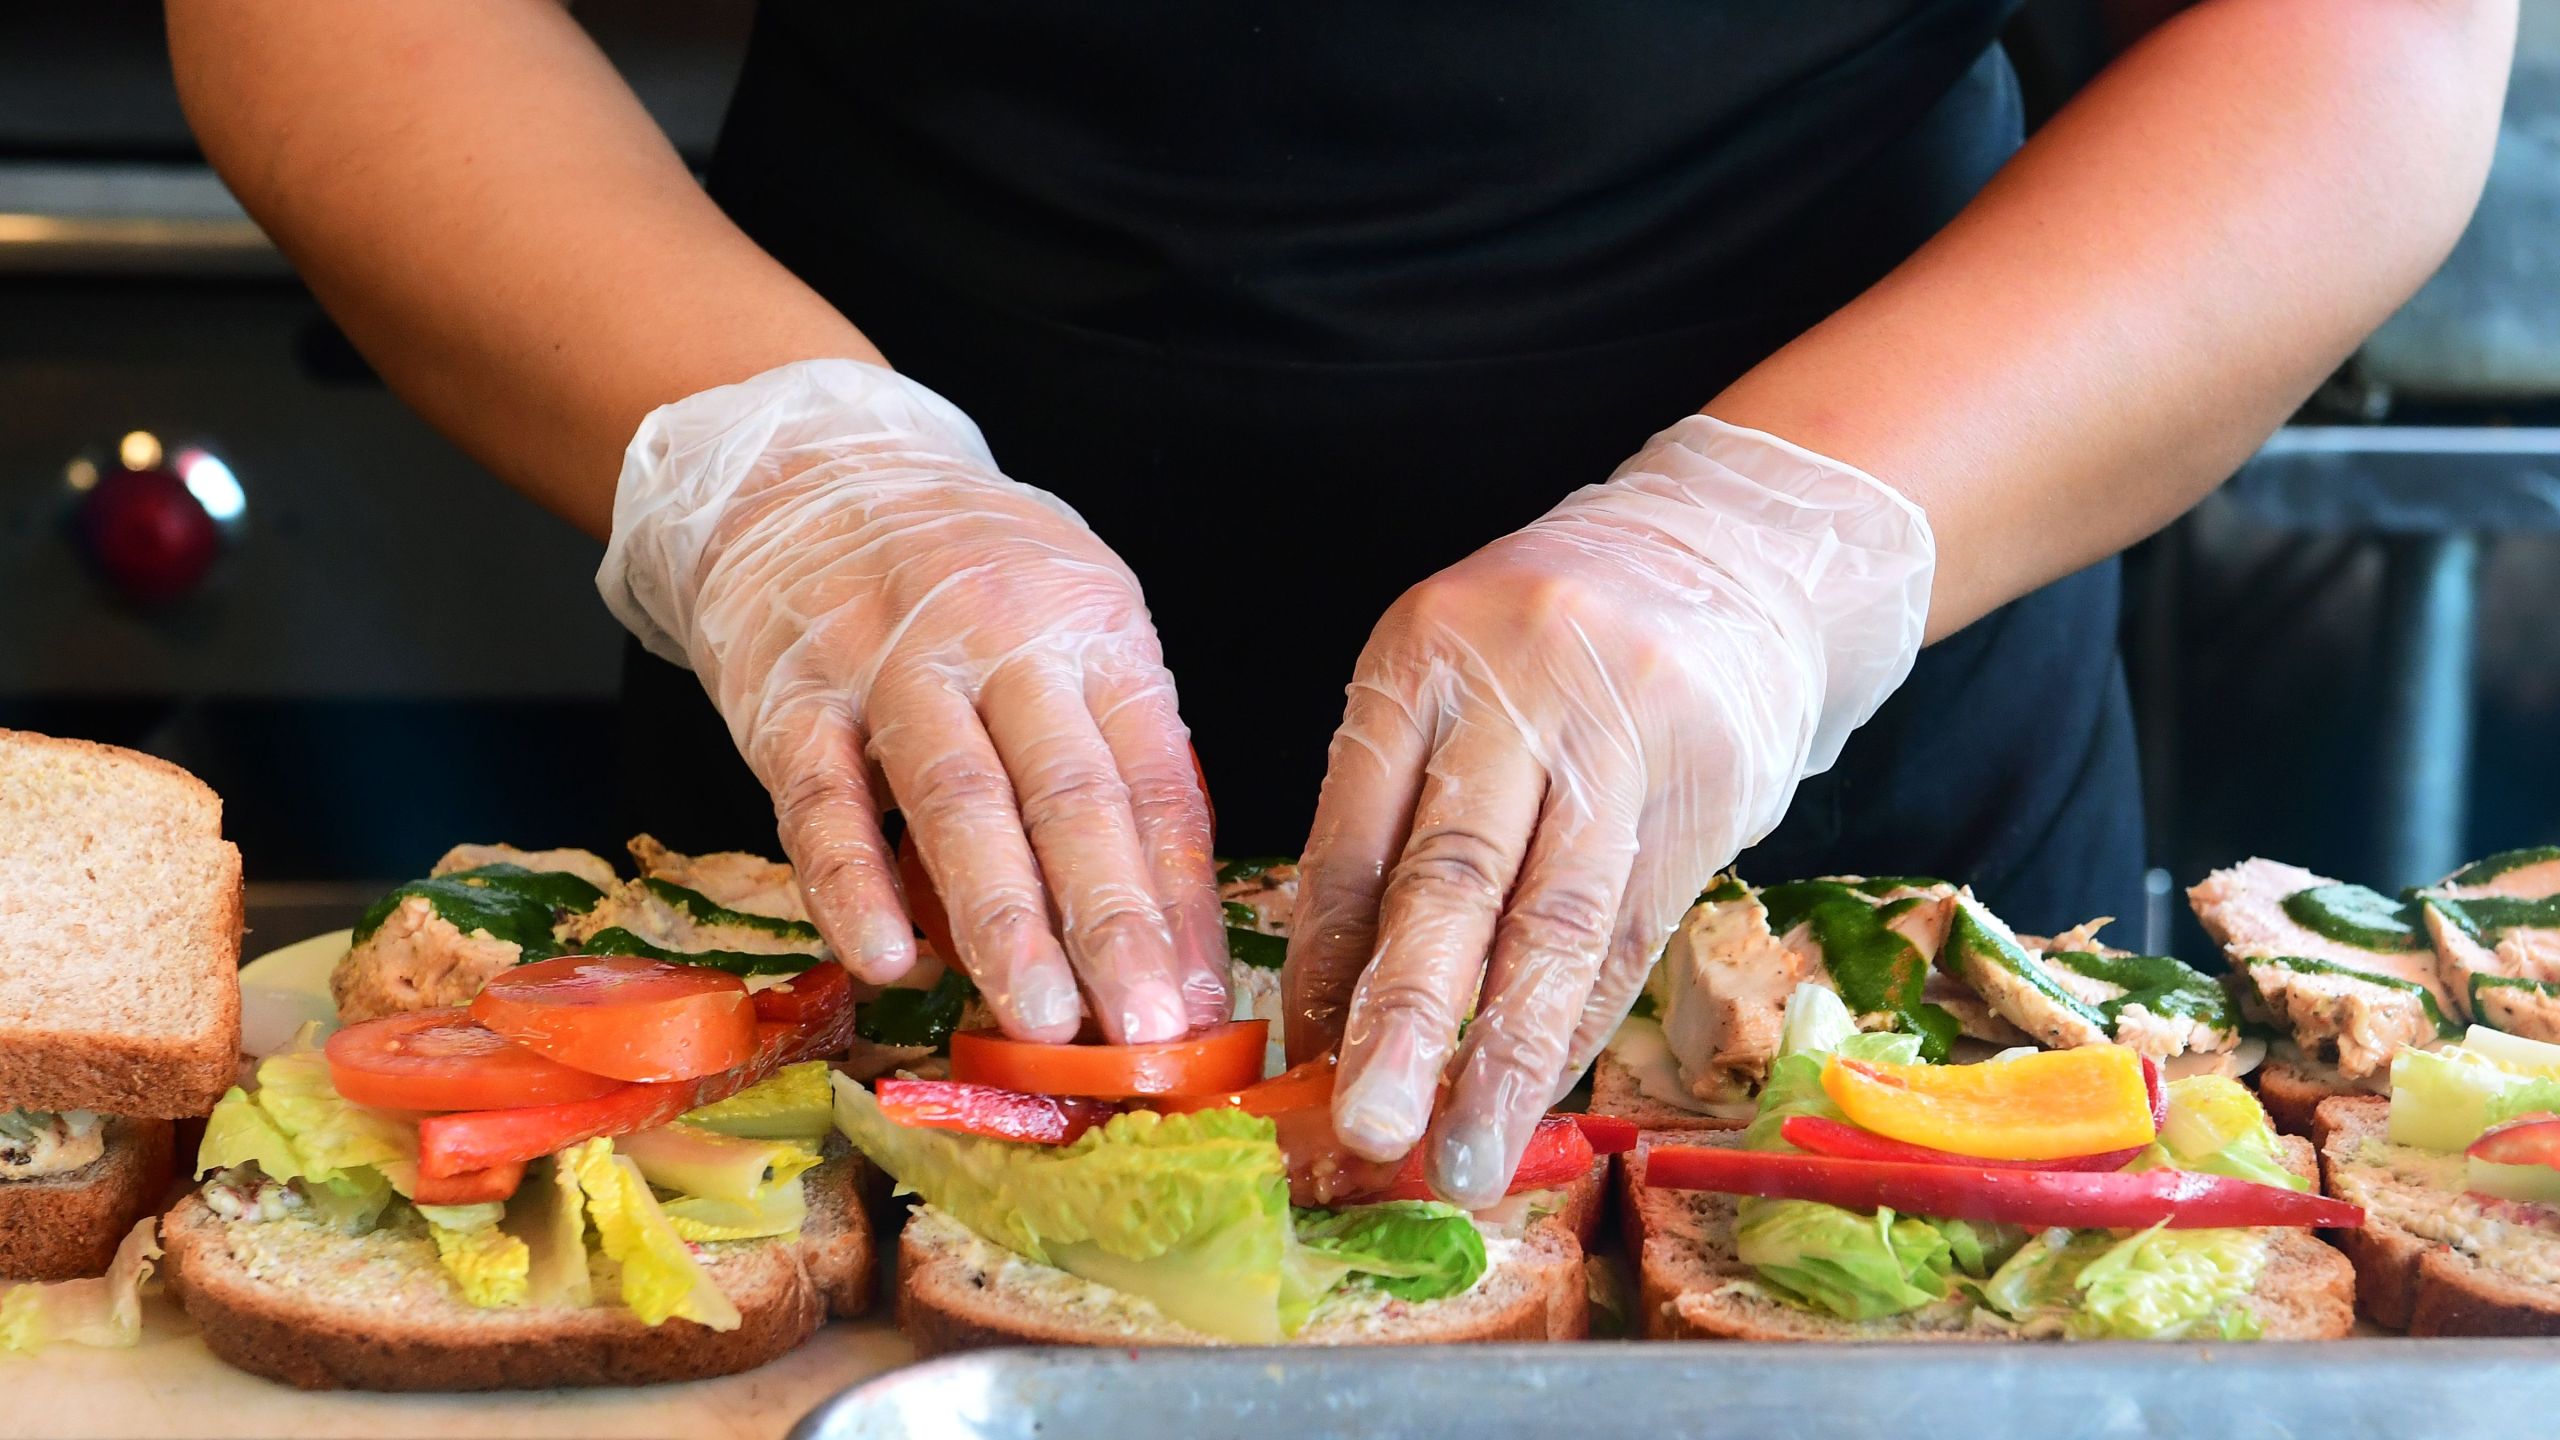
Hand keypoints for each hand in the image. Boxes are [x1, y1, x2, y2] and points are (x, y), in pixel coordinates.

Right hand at [601, 359, 1227, 1043]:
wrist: (809, 466)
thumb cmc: (967, 573)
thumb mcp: (1072, 623)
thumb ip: (1112, 755)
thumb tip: (1167, 930)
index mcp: (1096, 630)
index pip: (1154, 783)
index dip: (1181, 902)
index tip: (1201, 1005)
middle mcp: (1005, 637)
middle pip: (1071, 796)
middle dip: (1113, 926)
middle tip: (1143, 1034)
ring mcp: (893, 662)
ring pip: (958, 803)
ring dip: (1004, 923)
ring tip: (1042, 1022)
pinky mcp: (791, 692)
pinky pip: (823, 802)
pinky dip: (856, 887)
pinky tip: (889, 962)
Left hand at [1282, 415, 1933, 1205]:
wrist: (1738, 549)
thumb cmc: (1555, 643)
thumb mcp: (1449, 678)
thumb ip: (1393, 812)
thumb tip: (1329, 1003)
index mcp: (1420, 657)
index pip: (1356, 833)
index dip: (1322, 965)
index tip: (1296, 1071)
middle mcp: (1519, 689)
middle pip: (1451, 877)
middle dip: (1403, 1019)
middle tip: (1367, 1129)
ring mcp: (1624, 736)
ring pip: (1554, 922)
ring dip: (1504, 1056)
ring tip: (1464, 1157)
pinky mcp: (1708, 788)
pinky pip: (1633, 930)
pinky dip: (1581, 1022)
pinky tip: (1542, 1093)